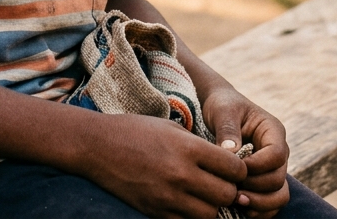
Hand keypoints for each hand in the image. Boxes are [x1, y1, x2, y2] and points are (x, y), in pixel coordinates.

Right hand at [83, 112, 247, 218]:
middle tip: (222, 183)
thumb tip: (225, 162)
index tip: (233, 167)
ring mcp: (168, 197)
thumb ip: (199, 145)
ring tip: (205, 194)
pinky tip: (187, 203)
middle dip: (230, 190)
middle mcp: (181, 173)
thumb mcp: (171, 127)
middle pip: (227, 194)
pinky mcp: (157, 212)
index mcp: (187, 147)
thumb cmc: (136, 130)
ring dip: (212, 206)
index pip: (234, 167)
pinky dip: (192, 216)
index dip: (238, 168)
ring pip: (210, 214)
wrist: (97, 146)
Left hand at [201, 87, 289, 217]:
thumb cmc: (221, 105)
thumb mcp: (222, 111)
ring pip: (279, 195)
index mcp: (272, 131)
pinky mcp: (263, 181)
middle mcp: (277, 152)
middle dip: (257, 188)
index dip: (259, 166)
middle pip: (279, 179)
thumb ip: (227, 129)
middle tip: (233, 191)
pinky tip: (239, 208)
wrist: (216, 109)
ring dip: (260, 203)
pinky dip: (259, 210)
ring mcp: (272, 168)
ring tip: (237, 202)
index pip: (277, 155)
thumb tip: (232, 153)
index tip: (236, 168)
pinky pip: (270, 203)